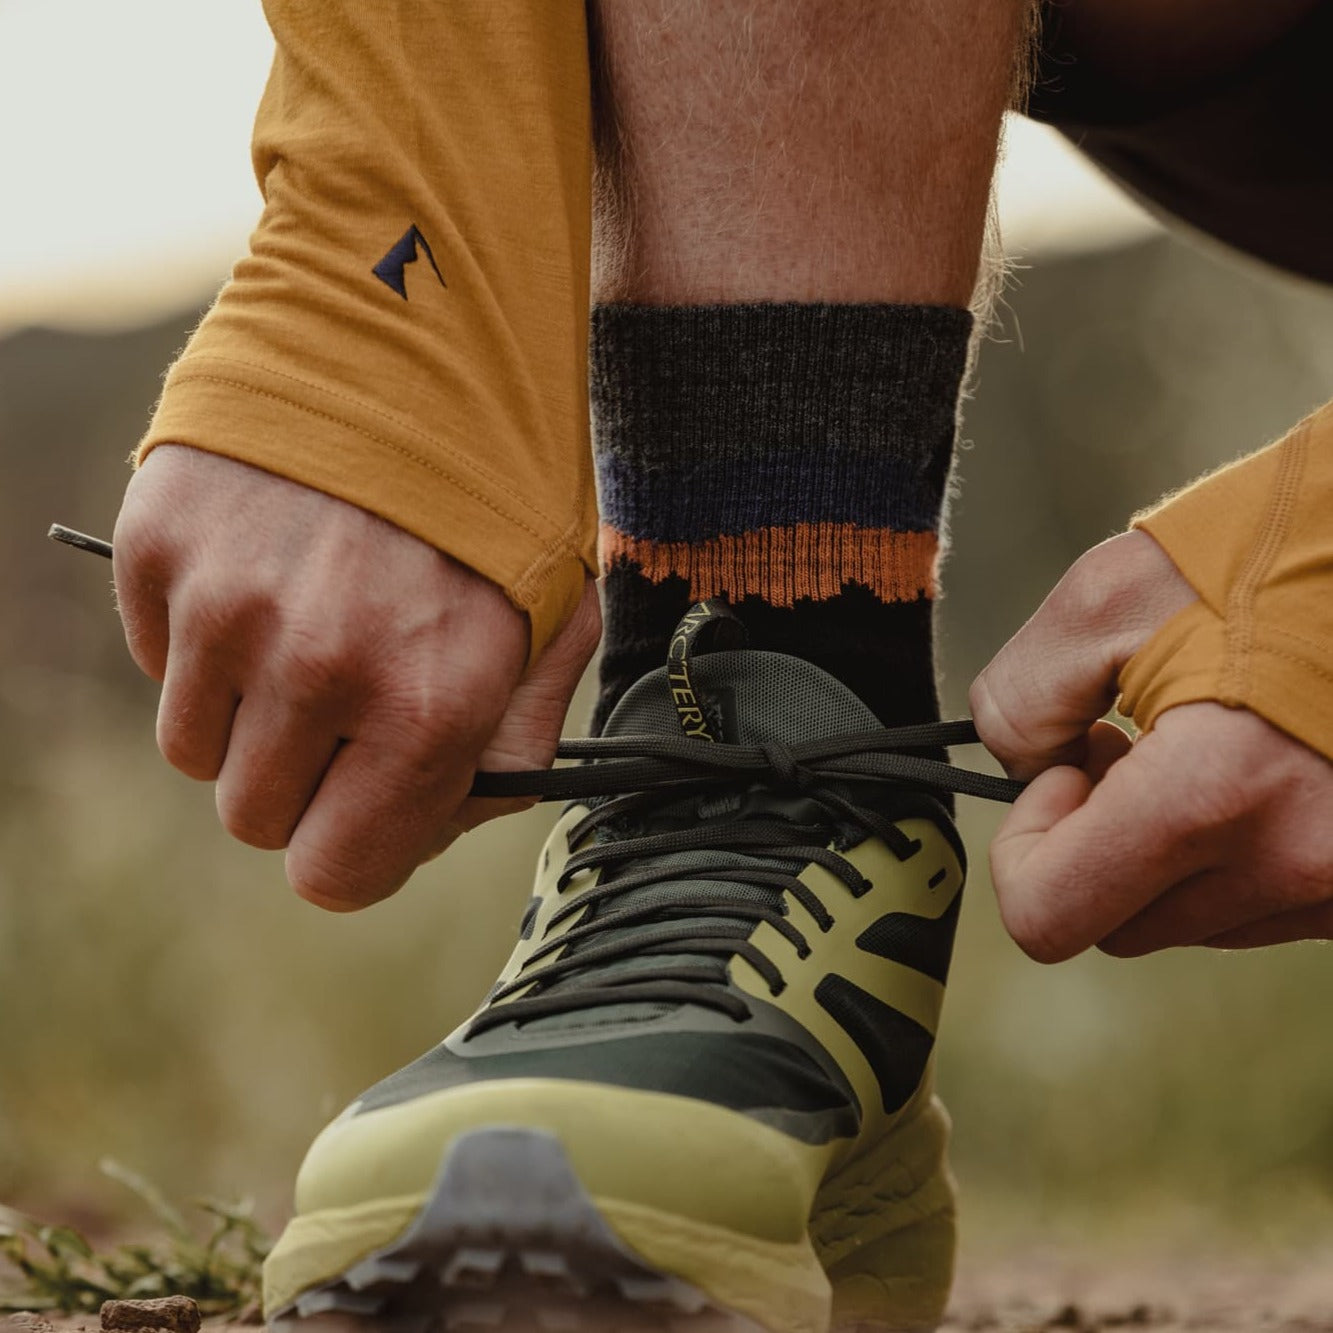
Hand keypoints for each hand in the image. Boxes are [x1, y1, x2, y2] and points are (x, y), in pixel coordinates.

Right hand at [114, 445, 599, 910]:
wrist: (421, 323)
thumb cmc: (499, 489)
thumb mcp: (556, 621)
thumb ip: (511, 741)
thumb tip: (436, 822)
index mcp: (431, 702)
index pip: (336, 874)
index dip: (351, 848)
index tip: (362, 804)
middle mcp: (318, 668)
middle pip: (256, 817)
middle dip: (301, 779)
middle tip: (342, 698)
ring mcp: (224, 606)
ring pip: (194, 747)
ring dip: (245, 711)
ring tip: (307, 621)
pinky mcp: (159, 548)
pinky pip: (154, 655)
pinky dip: (200, 636)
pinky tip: (266, 567)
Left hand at [970, 529, 1332, 960]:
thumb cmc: (1277, 548)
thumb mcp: (1108, 599)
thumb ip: (1023, 700)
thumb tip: (1016, 768)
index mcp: (1214, 794)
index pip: (1050, 918)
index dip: (1026, 845)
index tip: (1068, 764)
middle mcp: (1294, 862)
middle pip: (1116, 926)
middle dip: (1092, 844)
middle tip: (1123, 744)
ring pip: (1190, 919)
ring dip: (1165, 849)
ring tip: (1203, 741)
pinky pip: (1265, 906)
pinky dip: (1233, 853)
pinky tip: (1256, 768)